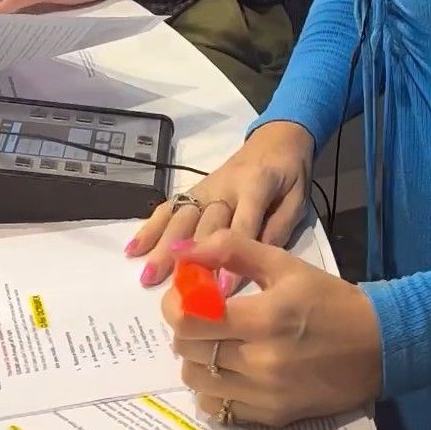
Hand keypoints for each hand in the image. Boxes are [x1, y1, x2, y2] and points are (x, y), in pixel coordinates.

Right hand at [127, 122, 314, 287]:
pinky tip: (134, 249)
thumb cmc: (290, 175)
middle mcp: (225, 186)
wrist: (276, 138)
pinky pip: (170, 207)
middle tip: (176, 292)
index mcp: (256, 186)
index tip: (220, 291)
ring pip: (181, 217)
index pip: (241, 225)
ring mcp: (206, 186)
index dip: (231, 257)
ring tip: (148, 276)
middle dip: (189, 258)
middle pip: (203, 223)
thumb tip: (255, 261)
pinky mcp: (195, 188)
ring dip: (162, 247)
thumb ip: (278, 228)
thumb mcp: (296, 199)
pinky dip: (150, 227)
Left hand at [161, 232, 382, 429]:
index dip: (176, 304)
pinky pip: (218, 407)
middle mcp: (260, 361)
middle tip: (201, 315)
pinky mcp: (270, 416)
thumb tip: (184, 251)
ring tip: (215, 343)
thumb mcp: (284, 264)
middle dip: (185, 328)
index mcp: (264, 317)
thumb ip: (232, 249)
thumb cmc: (329, 299)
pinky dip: (213, 388)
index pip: (190, 319)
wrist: (377, 345)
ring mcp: (264, 394)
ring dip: (195, 359)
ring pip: (196, 381)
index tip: (185, 294)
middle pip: (188, 350)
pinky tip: (229, 370)